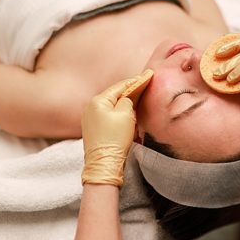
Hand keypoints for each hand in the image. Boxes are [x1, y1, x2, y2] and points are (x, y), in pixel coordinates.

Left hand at [81, 69, 153, 186]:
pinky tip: (129, 112)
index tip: (148, 75)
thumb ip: (128, 100)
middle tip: (145, 83)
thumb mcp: (125, 115)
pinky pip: (109, 116)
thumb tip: (127, 97)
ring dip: (125, 102)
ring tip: (139, 95)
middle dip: (130, 91)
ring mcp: (91, 119)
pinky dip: (120, 113)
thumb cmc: (114, 138)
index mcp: (97, 101)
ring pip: (112, 106)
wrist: (104, 164)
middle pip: (115, 95)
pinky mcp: (94, 130)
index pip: (120, 86)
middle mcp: (90, 108)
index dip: (135, 81)